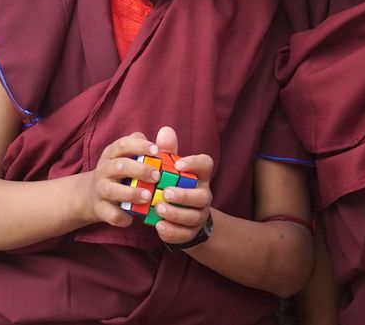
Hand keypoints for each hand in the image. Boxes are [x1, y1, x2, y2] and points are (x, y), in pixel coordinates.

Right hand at [83, 132, 159, 226]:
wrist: (93, 195)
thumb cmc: (123, 173)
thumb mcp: (133, 158)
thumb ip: (153, 149)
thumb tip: (168, 133)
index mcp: (113, 154)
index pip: (123, 144)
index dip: (139, 146)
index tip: (156, 150)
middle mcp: (104, 169)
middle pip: (118, 166)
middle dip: (139, 170)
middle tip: (156, 176)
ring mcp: (100, 189)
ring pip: (111, 190)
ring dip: (130, 193)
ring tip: (147, 196)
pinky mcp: (100, 209)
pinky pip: (111, 214)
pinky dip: (122, 216)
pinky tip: (133, 217)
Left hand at [152, 126, 214, 244]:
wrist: (178, 217)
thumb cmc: (173, 185)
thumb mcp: (169, 168)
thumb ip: (168, 152)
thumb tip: (165, 131)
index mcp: (199, 176)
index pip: (206, 164)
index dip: (195, 163)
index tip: (179, 163)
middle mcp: (203, 195)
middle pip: (202, 195)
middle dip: (184, 195)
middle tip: (165, 192)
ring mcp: (198, 214)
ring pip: (193, 216)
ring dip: (176, 213)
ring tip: (158, 209)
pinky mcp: (190, 231)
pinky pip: (184, 233)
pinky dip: (172, 231)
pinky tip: (159, 226)